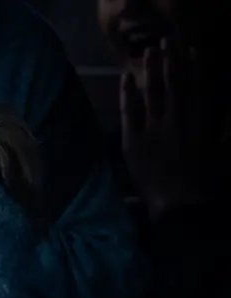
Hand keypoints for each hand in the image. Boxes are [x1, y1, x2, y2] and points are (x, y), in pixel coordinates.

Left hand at [121, 39, 223, 219]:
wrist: (177, 205)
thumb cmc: (203, 183)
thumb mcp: (225, 154)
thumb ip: (226, 130)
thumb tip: (229, 110)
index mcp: (199, 122)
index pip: (197, 87)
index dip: (195, 68)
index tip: (192, 51)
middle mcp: (176, 121)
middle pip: (173, 84)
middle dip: (170, 61)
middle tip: (166, 42)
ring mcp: (152, 130)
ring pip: (151, 93)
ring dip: (149, 70)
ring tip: (148, 52)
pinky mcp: (133, 141)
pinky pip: (128, 112)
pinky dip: (127, 94)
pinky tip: (126, 78)